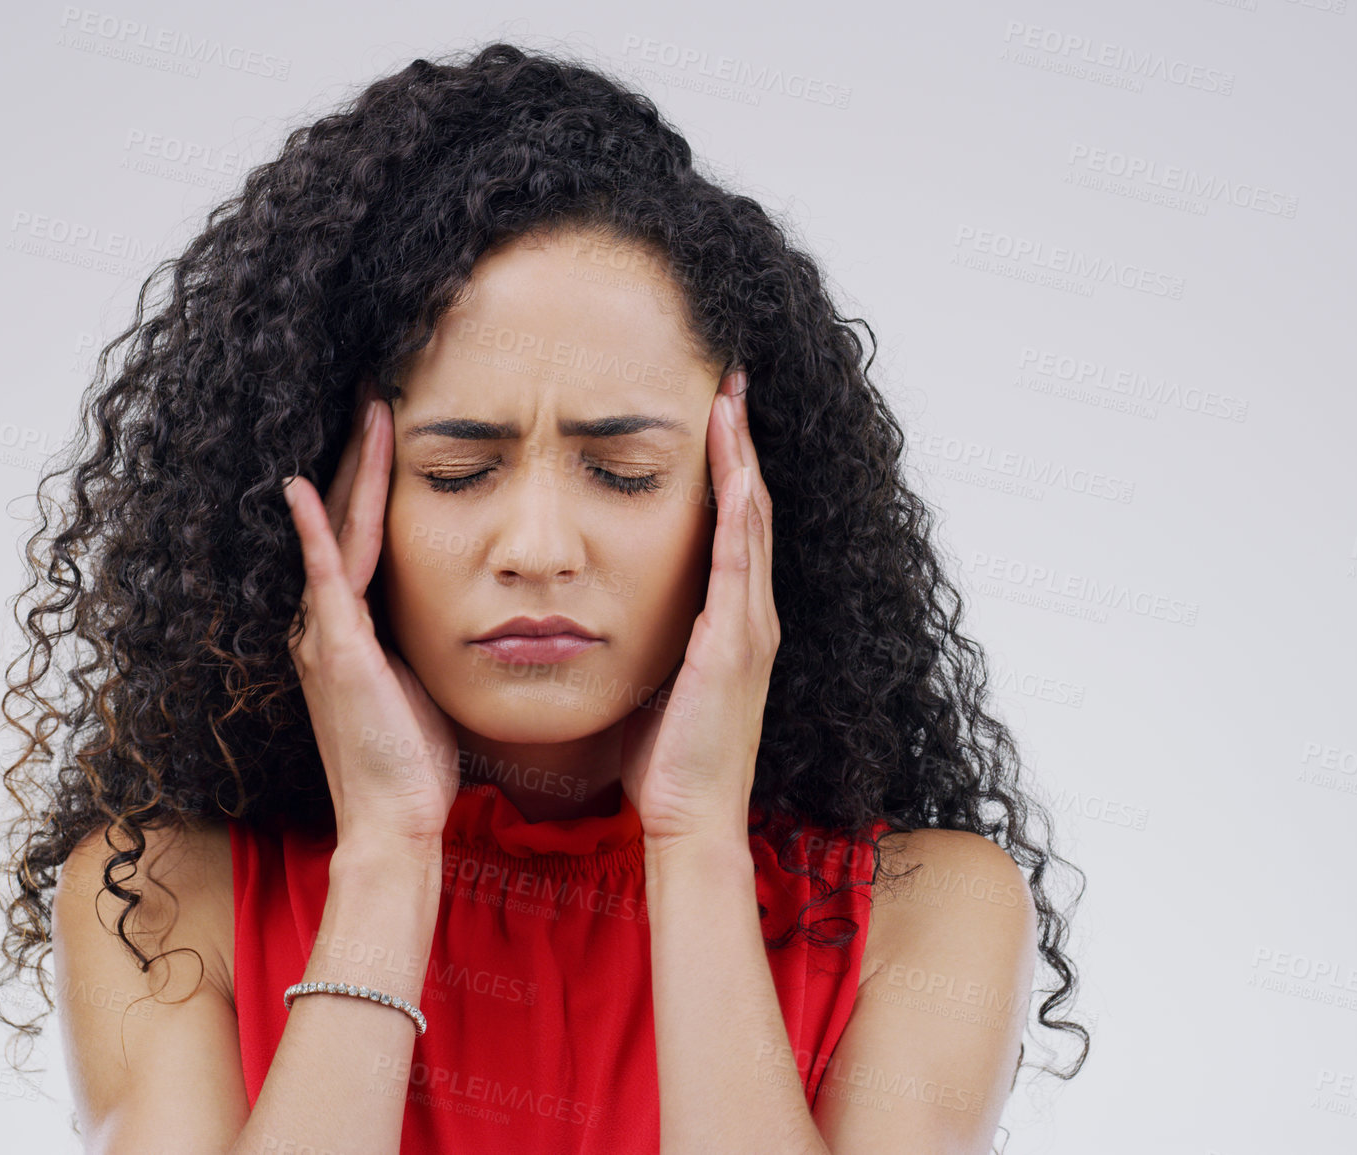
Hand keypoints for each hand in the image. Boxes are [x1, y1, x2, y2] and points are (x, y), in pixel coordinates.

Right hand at [282, 381, 461, 851]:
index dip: (375, 479)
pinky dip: (315, 533)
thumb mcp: (424, 684)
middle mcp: (325, 624)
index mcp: (347, 630)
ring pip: (338, 531)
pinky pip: (324, 578)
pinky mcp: (337, 652)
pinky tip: (303, 489)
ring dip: (352, 469)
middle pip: (343, 517)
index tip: (394, 426)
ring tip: (369, 408)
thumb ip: (428, 639)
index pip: (361, 534)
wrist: (394, 824)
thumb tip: (466, 608)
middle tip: (377, 390)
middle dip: (360, 453)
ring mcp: (325, 635)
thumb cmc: (416, 765)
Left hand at [617, 368, 779, 845]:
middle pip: (752, 507)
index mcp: (730, 624)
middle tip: (730, 379)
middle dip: (742, 442)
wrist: (689, 823)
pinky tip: (732, 464)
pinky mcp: (733, 644)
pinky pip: (739, 561)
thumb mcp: (655, 684)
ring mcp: (749, 628)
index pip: (732, 526)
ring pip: (753, 520)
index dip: (726, 467)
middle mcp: (750, 616)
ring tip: (731, 397)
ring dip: (743, 455)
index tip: (711, 412)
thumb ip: (647, 643)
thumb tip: (603, 613)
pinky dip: (739, 508)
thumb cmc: (666, 764)